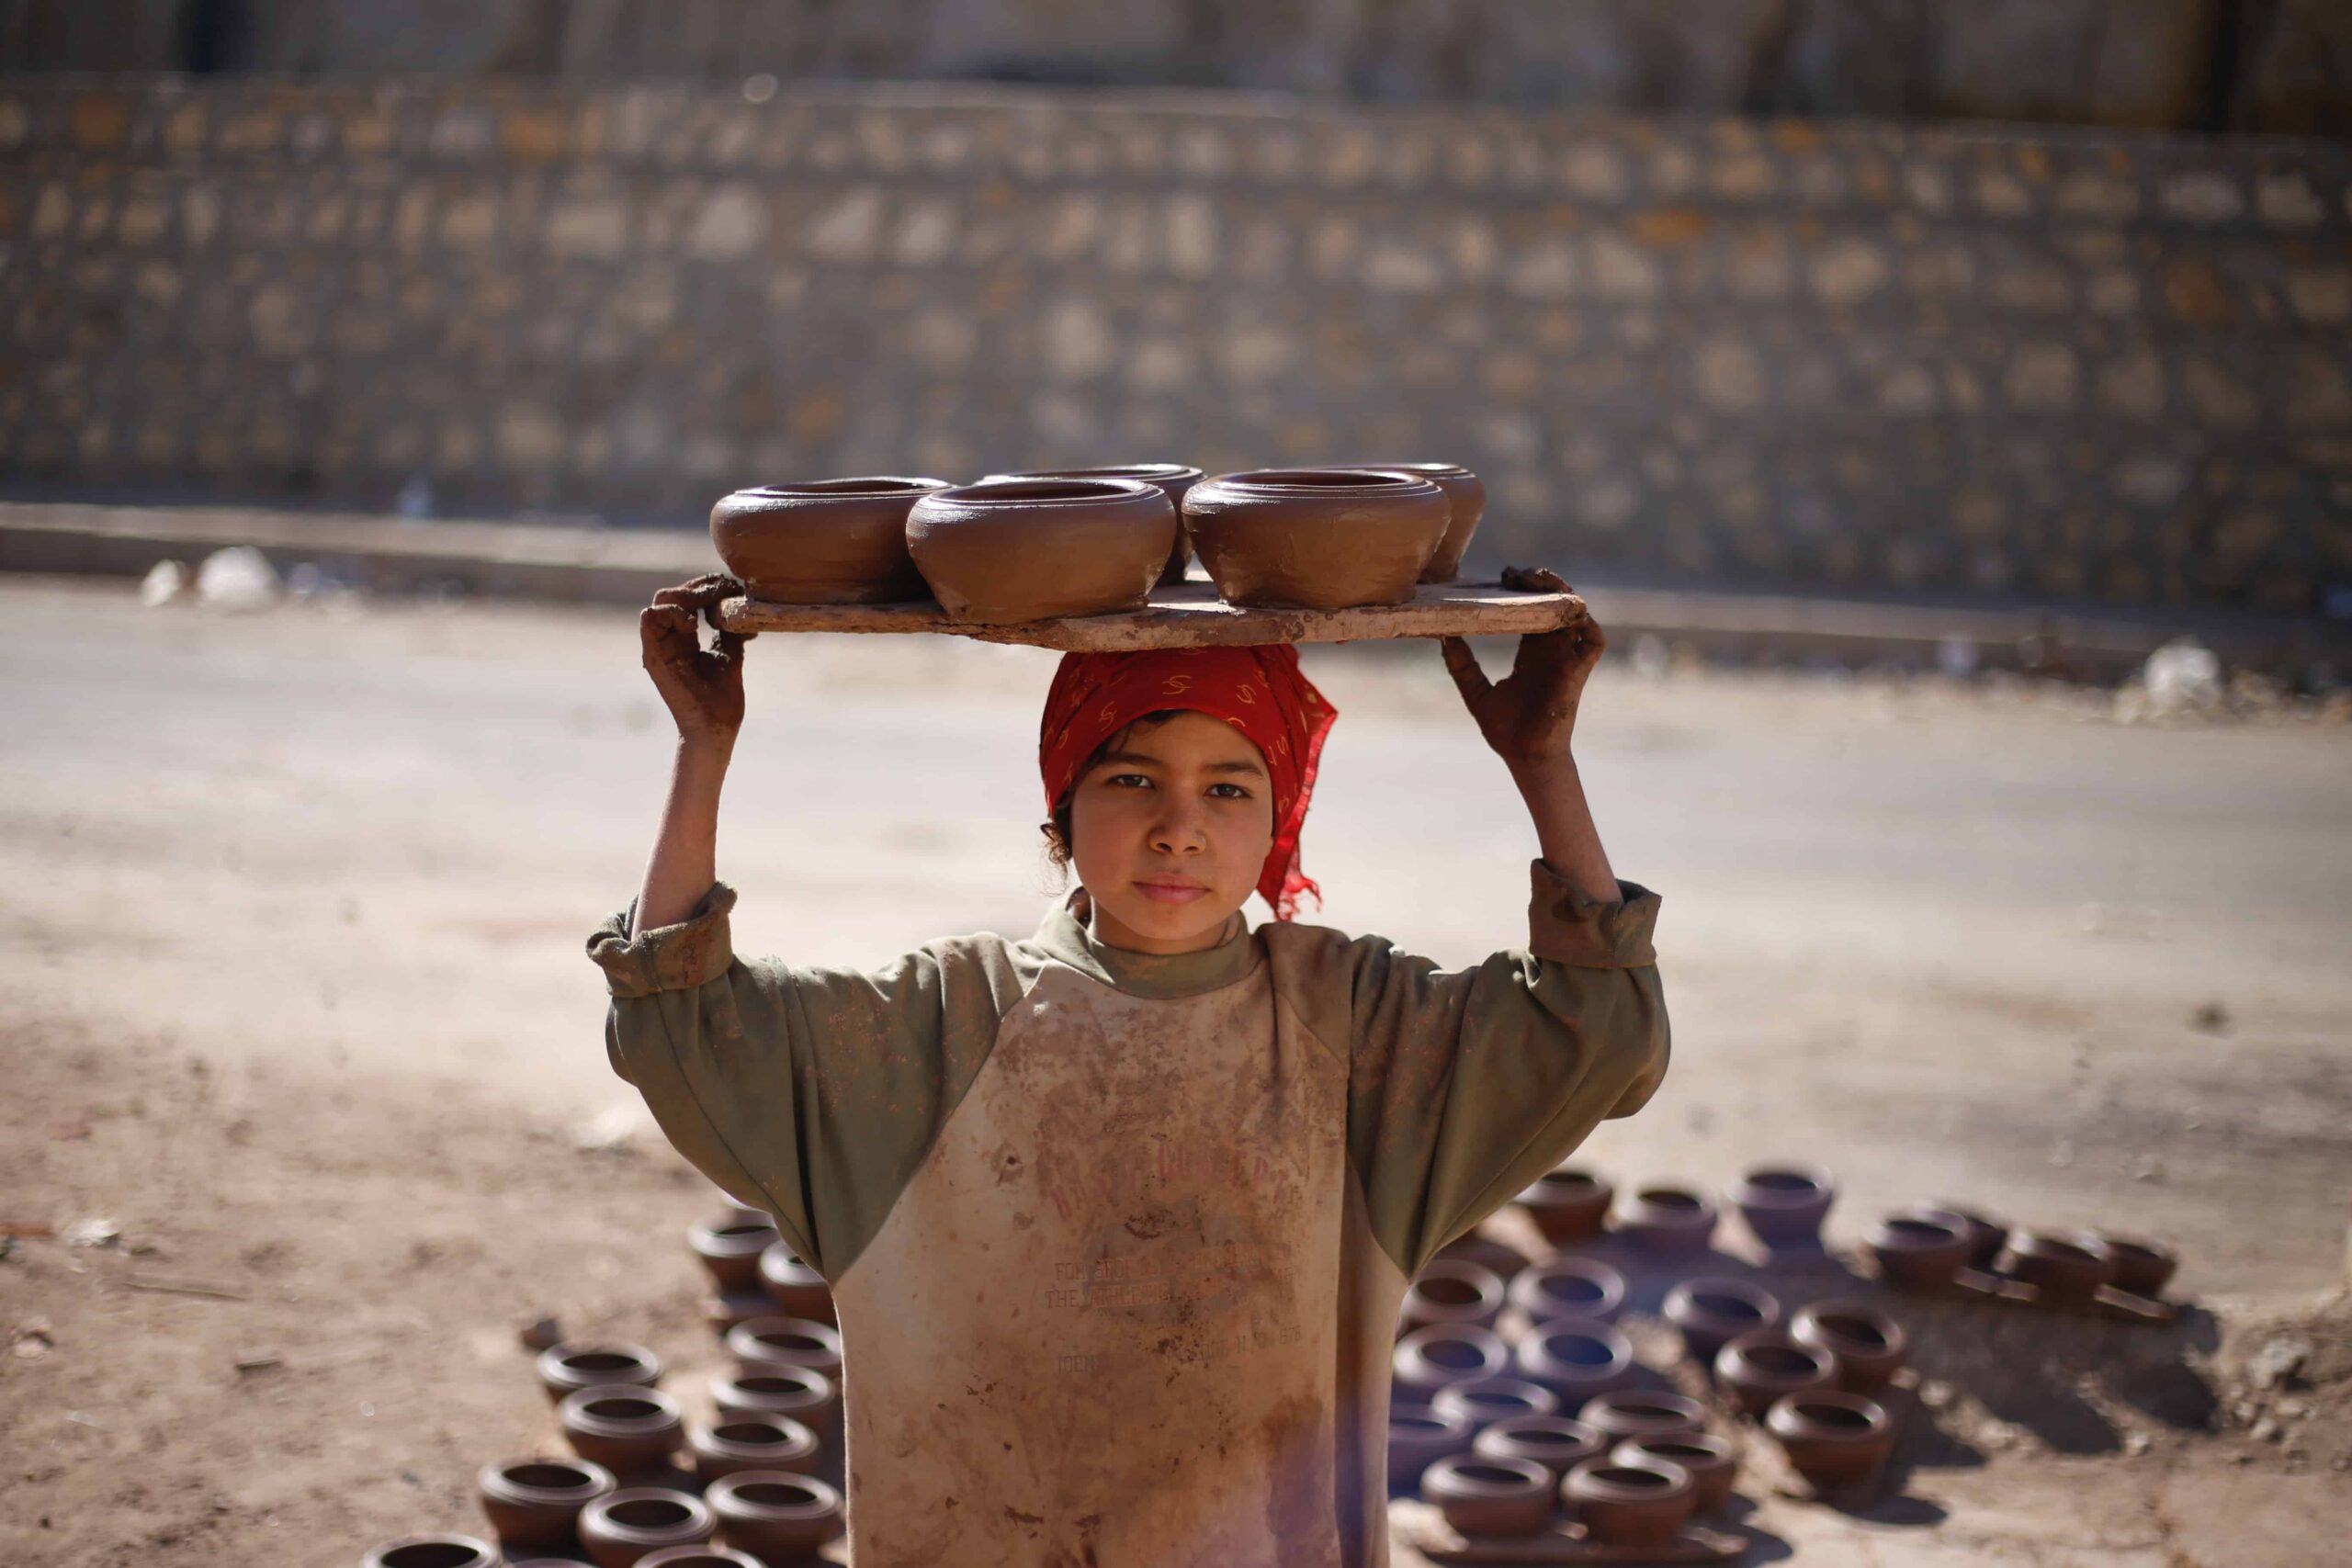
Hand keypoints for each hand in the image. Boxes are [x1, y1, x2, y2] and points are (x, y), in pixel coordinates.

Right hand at [640, 573, 753, 746]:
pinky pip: (650, 618)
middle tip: (725, 590)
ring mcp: (659, 647)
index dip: (707, 588)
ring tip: (712, 607)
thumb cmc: (722, 700)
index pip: (687, 598)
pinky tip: (696, 623)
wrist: (715, 729)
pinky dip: (673, 612)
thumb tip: (740, 607)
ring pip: (661, 600)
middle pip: (672, 593)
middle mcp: (669, 639)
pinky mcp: (654, 656)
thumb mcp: (730, 654)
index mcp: (684, 638)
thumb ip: (729, 631)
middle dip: (700, 586)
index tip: (732, 588)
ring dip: (688, 595)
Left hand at [1440, 567, 1605, 767]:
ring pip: (1576, 615)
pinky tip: (1565, 610)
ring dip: (1561, 594)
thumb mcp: (1476, 692)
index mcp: (1531, 655)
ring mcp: (1566, 661)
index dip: (1521, 592)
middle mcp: (1551, 653)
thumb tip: (1443, 638)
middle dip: (1540, 584)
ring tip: (1537, 580)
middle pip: (1554, 606)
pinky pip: (1594, 642)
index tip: (1502, 577)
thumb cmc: (1506, 731)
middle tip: (1514, 573)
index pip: (1532, 613)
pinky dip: (1586, 623)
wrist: (1524, 758)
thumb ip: (1462, 665)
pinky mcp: (1577, 674)